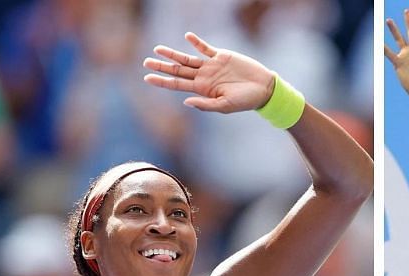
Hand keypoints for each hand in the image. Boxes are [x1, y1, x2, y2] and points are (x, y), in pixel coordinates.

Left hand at [143, 32, 273, 113]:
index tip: (147, 78)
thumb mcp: (224, 106)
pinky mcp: (221, 56)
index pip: (177, 84)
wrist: (263, 88)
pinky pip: (205, 48)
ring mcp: (211, 66)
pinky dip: (197, 42)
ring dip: (172, 54)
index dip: (162, 81)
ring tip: (157, 49)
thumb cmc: (245, 101)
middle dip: (162, 66)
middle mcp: (203, 77)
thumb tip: (186, 102)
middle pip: (178, 70)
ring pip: (187, 58)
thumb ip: (205, 104)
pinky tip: (187, 37)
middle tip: (145, 62)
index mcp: (202, 89)